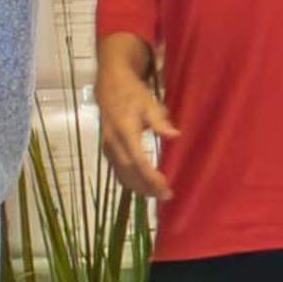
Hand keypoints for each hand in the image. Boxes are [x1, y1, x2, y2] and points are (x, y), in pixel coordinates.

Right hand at [98, 79, 169, 207]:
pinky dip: (131, 181)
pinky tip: (144, 185)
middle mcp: (113, 143)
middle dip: (146, 188)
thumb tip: (175, 135)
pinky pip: (118, 171)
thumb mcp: (149, 102)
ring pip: (121, 175)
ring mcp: (107, 147)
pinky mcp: (107, 149)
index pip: (138, 161)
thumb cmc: (132, 93)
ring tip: (157, 194)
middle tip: (166, 196)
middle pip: (129, 173)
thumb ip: (160, 121)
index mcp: (124, 132)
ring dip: (139, 187)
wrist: (109, 85)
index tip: (166, 187)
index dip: (151, 177)